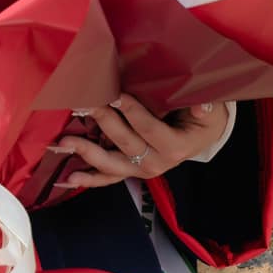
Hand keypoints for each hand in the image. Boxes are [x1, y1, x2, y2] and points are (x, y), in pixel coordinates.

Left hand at [48, 93, 230, 191]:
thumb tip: (202, 104)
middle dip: (103, 123)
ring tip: (63, 143)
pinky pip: (107, 178)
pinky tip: (66, 178)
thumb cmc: (203, 119)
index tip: (114, 95)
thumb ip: (204, 108)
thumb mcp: (210, 112)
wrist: (203, 137)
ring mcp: (141, 170)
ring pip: (111, 165)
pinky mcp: (130, 171)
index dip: (132, 112)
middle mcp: (157, 163)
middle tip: (84, 105)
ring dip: (86, 153)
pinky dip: (88, 178)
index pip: (150, 129)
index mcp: (175, 147)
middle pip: (125, 143)